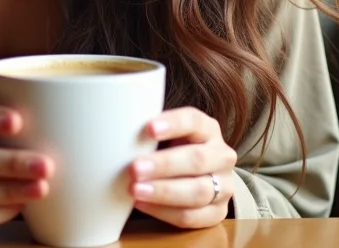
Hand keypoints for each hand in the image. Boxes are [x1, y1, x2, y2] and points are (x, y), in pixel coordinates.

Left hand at [128, 107, 237, 228]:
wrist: (195, 177)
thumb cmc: (170, 149)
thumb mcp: (165, 135)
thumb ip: (149, 133)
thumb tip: (113, 129)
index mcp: (208, 128)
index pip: (193, 121)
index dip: (173, 124)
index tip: (149, 128)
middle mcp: (221, 155)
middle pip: (197, 159)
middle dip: (164, 165)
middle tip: (134, 168)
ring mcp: (224, 185)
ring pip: (197, 191)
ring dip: (164, 192)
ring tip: (135, 190)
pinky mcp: (217, 212)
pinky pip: (192, 216)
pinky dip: (165, 212)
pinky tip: (143, 204)